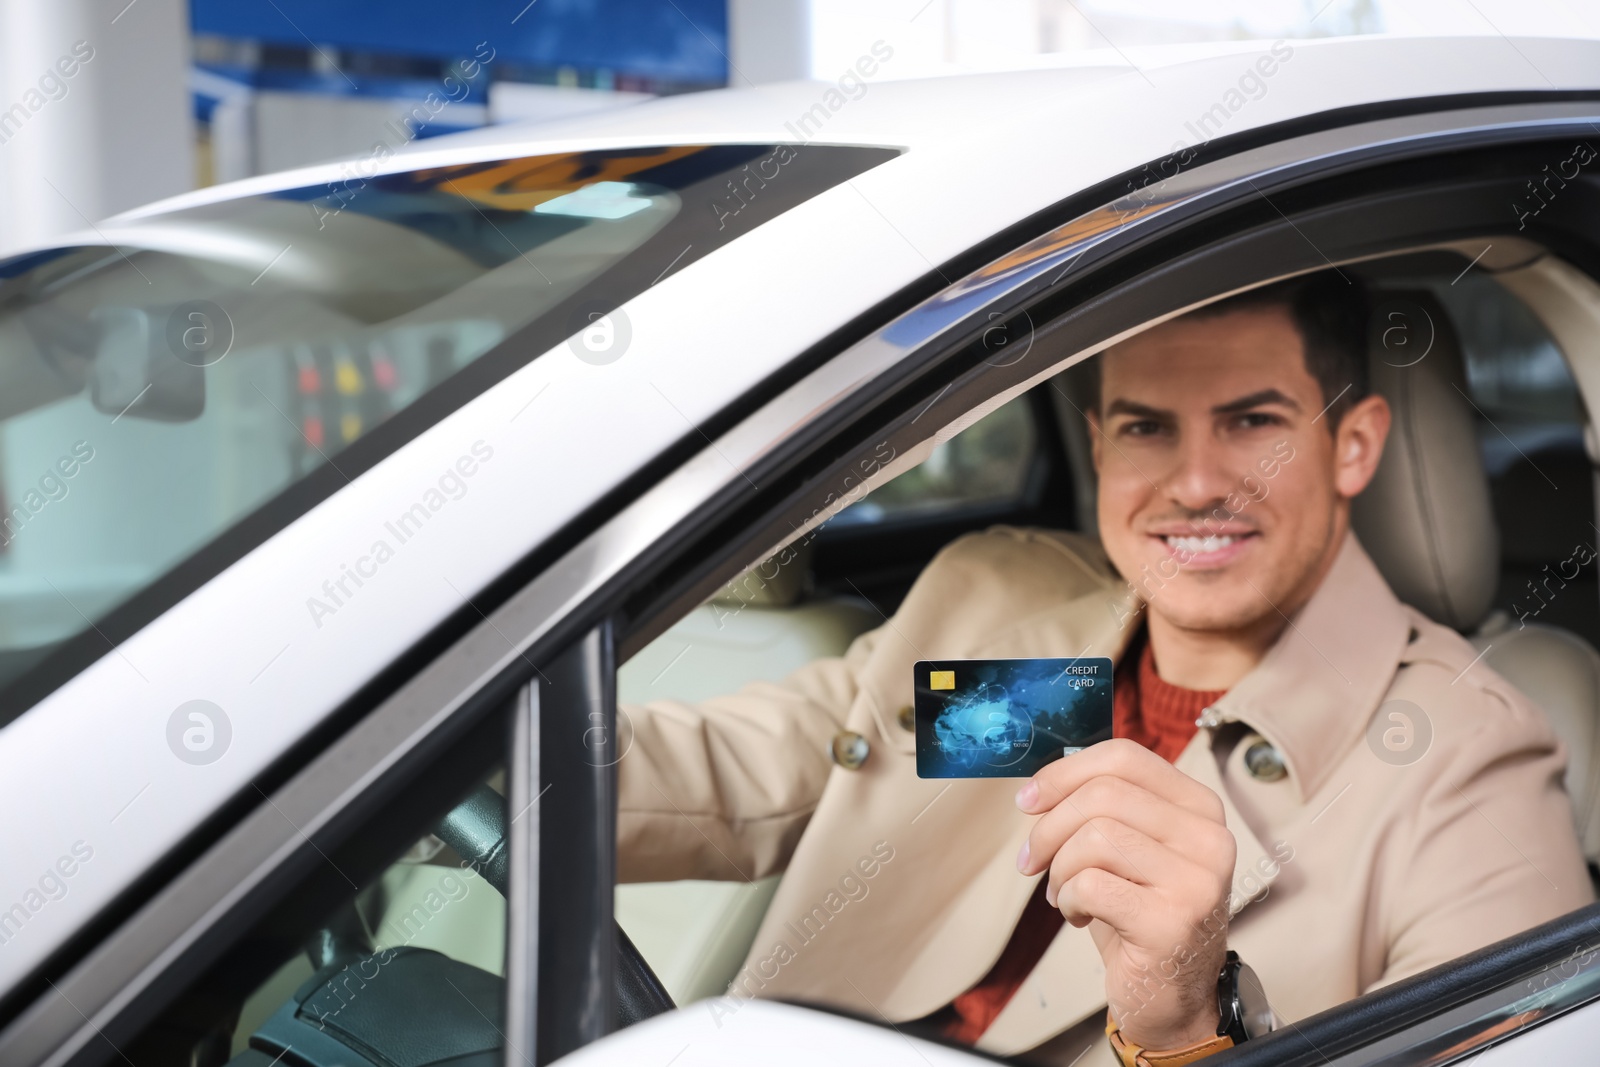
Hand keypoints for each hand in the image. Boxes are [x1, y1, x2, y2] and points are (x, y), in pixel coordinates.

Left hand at [1015, 738, 1235, 1050]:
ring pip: (1094, 837)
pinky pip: (1091, 885)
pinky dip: (1068, 899)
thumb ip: (1101, 807)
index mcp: (1199, 807)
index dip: (1064, 773)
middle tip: (1033, 861)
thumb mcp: (1129, 848)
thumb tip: (1039, 786)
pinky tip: (1081, 916)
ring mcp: (1196, 881)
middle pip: (1103, 795)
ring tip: (1065, 893)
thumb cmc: (1140, 913)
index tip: (1028, 800)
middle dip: (1049, 827)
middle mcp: (1208, 838)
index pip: (1124, 758)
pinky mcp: (1172, 922)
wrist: (1172, 996)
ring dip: (1060, 869)